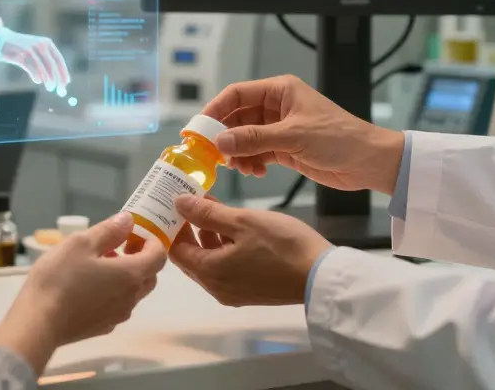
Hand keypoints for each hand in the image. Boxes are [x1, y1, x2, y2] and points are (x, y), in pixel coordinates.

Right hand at [0, 27, 70, 95]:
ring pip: (42, 66)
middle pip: (52, 63)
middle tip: (60, 89)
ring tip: (51, 88)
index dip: (63, 71)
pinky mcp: (20, 53)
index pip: (58, 59)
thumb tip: (56, 81)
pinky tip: (38, 81)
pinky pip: (30, 66)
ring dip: (47, 78)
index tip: (67, 82)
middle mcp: (40, 44)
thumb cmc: (21, 50)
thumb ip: (45, 64)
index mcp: (47, 43)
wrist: (1, 41)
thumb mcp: (36, 54)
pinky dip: (35, 74)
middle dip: (57, 77)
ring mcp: (30, 48)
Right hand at [0, 214, 165, 373]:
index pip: (159, 256)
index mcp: (131, 275)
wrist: (37, 324)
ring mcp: (117, 316)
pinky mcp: (103, 328)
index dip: (153, 241)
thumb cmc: (59, 279)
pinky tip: (87, 287)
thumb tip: (129, 220)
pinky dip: (112, 293)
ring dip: (125, 276)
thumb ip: (109, 231)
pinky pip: (117, 305)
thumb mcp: (80, 243)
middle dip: (140, 259)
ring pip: (133, 292)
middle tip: (116, 247)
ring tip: (96, 265)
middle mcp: (131, 298)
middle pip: (149, 275)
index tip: (136, 233)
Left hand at [168, 196, 332, 306]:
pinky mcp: (251, 291)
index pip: (176, 250)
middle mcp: (217, 288)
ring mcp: (235, 292)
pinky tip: (235, 225)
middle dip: (189, 228)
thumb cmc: (281, 245)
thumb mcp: (242, 222)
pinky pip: (227, 267)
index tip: (175, 202)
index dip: (172, 225)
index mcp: (210, 273)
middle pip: (191, 257)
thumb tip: (177, 203)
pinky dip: (224, 247)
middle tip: (192, 200)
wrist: (322, 276)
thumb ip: (207, 213)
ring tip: (213, 205)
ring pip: (210, 261)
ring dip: (208, 235)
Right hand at [203, 75, 405, 193]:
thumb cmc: (338, 138)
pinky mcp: (285, 148)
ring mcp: (280, 128)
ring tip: (241, 167)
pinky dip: (252, 162)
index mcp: (280, 90)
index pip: (237, 94)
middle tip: (213, 155)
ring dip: (238, 153)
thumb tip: (221, 141)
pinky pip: (257, 152)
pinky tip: (257, 172)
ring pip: (245, 138)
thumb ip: (254, 139)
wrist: (368, 162)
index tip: (198, 129)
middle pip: (237, 117)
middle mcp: (277, 106)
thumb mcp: (293, 136)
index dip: (215, 110)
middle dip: (225, 136)